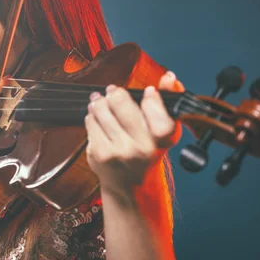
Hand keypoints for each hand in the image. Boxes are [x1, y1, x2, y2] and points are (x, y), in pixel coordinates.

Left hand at [84, 70, 184, 196]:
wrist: (130, 184)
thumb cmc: (148, 149)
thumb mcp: (164, 128)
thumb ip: (169, 99)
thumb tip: (169, 76)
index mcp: (162, 140)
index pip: (155, 107)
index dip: (151, 98)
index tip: (148, 92)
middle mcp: (142, 148)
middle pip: (120, 101)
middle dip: (115, 93)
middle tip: (113, 92)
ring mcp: (119, 152)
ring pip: (101, 108)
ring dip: (100, 102)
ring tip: (101, 101)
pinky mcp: (100, 154)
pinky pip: (90, 121)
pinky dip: (92, 116)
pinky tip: (97, 118)